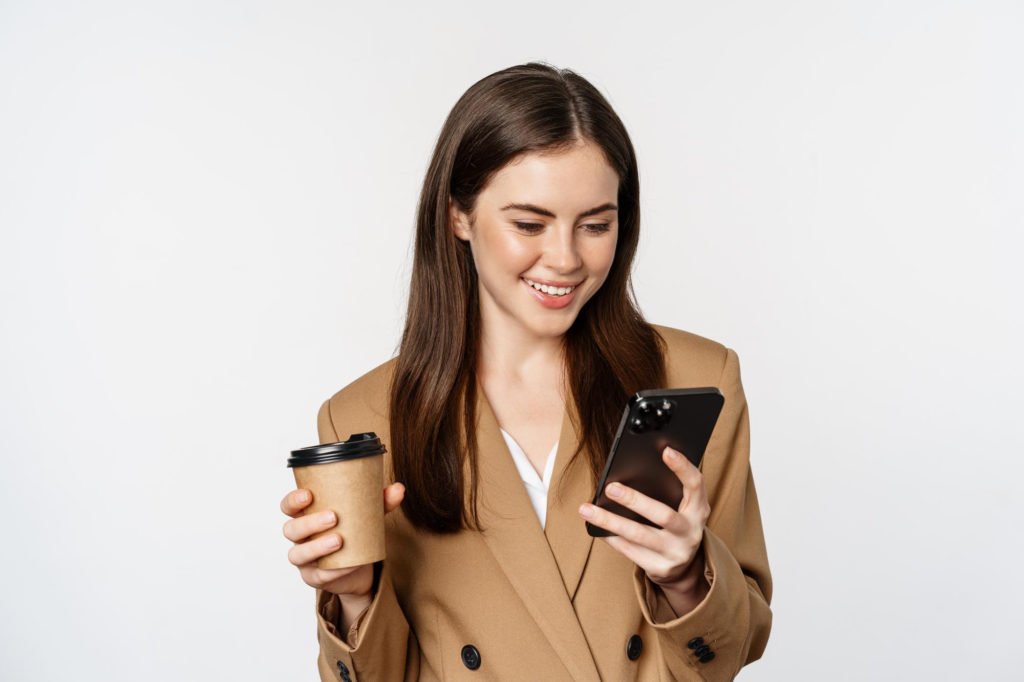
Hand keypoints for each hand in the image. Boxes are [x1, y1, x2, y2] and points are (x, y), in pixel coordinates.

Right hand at [281, 482, 404, 599]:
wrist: (361, 568)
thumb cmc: (356, 533)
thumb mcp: (368, 516)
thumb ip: (381, 502)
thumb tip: (398, 488)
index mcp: (307, 515)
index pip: (289, 506)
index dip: (293, 500)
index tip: (308, 494)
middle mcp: (300, 537)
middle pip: (291, 529)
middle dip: (309, 523)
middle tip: (333, 517)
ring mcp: (305, 559)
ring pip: (298, 554)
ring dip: (316, 546)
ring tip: (339, 540)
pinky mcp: (314, 578)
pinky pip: (318, 575)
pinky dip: (333, 570)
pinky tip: (349, 564)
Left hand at [578, 446, 709, 592]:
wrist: (683, 569)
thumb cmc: (675, 526)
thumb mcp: (681, 508)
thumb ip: (667, 491)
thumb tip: (629, 471)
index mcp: (698, 510)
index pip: (695, 485)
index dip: (683, 467)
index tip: (666, 450)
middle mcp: (690, 532)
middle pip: (662, 514)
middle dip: (634, 500)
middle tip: (610, 487)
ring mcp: (676, 552)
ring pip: (639, 535)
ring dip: (610, 520)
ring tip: (586, 509)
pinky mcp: (659, 567)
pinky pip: (629, 550)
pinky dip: (610, 536)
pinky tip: (595, 526)